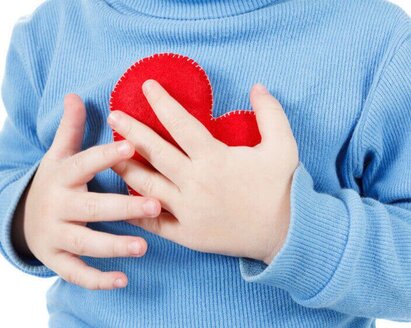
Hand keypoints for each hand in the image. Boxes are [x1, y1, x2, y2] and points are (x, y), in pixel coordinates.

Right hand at [12, 94, 161, 289]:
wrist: (24, 217)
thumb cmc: (55, 182)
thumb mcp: (58, 156)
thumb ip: (71, 130)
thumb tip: (75, 95)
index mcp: (62, 176)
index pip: (85, 164)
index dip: (107, 156)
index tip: (132, 145)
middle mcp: (57, 206)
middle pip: (90, 208)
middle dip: (121, 208)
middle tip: (155, 205)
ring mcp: (55, 235)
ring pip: (85, 243)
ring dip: (113, 246)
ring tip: (143, 247)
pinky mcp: (57, 259)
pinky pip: (76, 273)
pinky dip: (97, 279)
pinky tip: (123, 279)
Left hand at [108, 80, 298, 264]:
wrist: (284, 233)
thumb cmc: (281, 188)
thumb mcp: (284, 146)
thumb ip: (270, 113)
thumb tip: (257, 86)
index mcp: (215, 159)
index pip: (181, 124)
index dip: (162, 103)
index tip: (147, 87)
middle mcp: (195, 183)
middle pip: (156, 153)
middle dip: (132, 131)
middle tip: (114, 116)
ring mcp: (188, 211)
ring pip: (148, 186)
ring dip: (126, 168)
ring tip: (108, 155)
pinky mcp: (187, 234)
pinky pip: (155, 223)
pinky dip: (136, 212)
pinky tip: (121, 202)